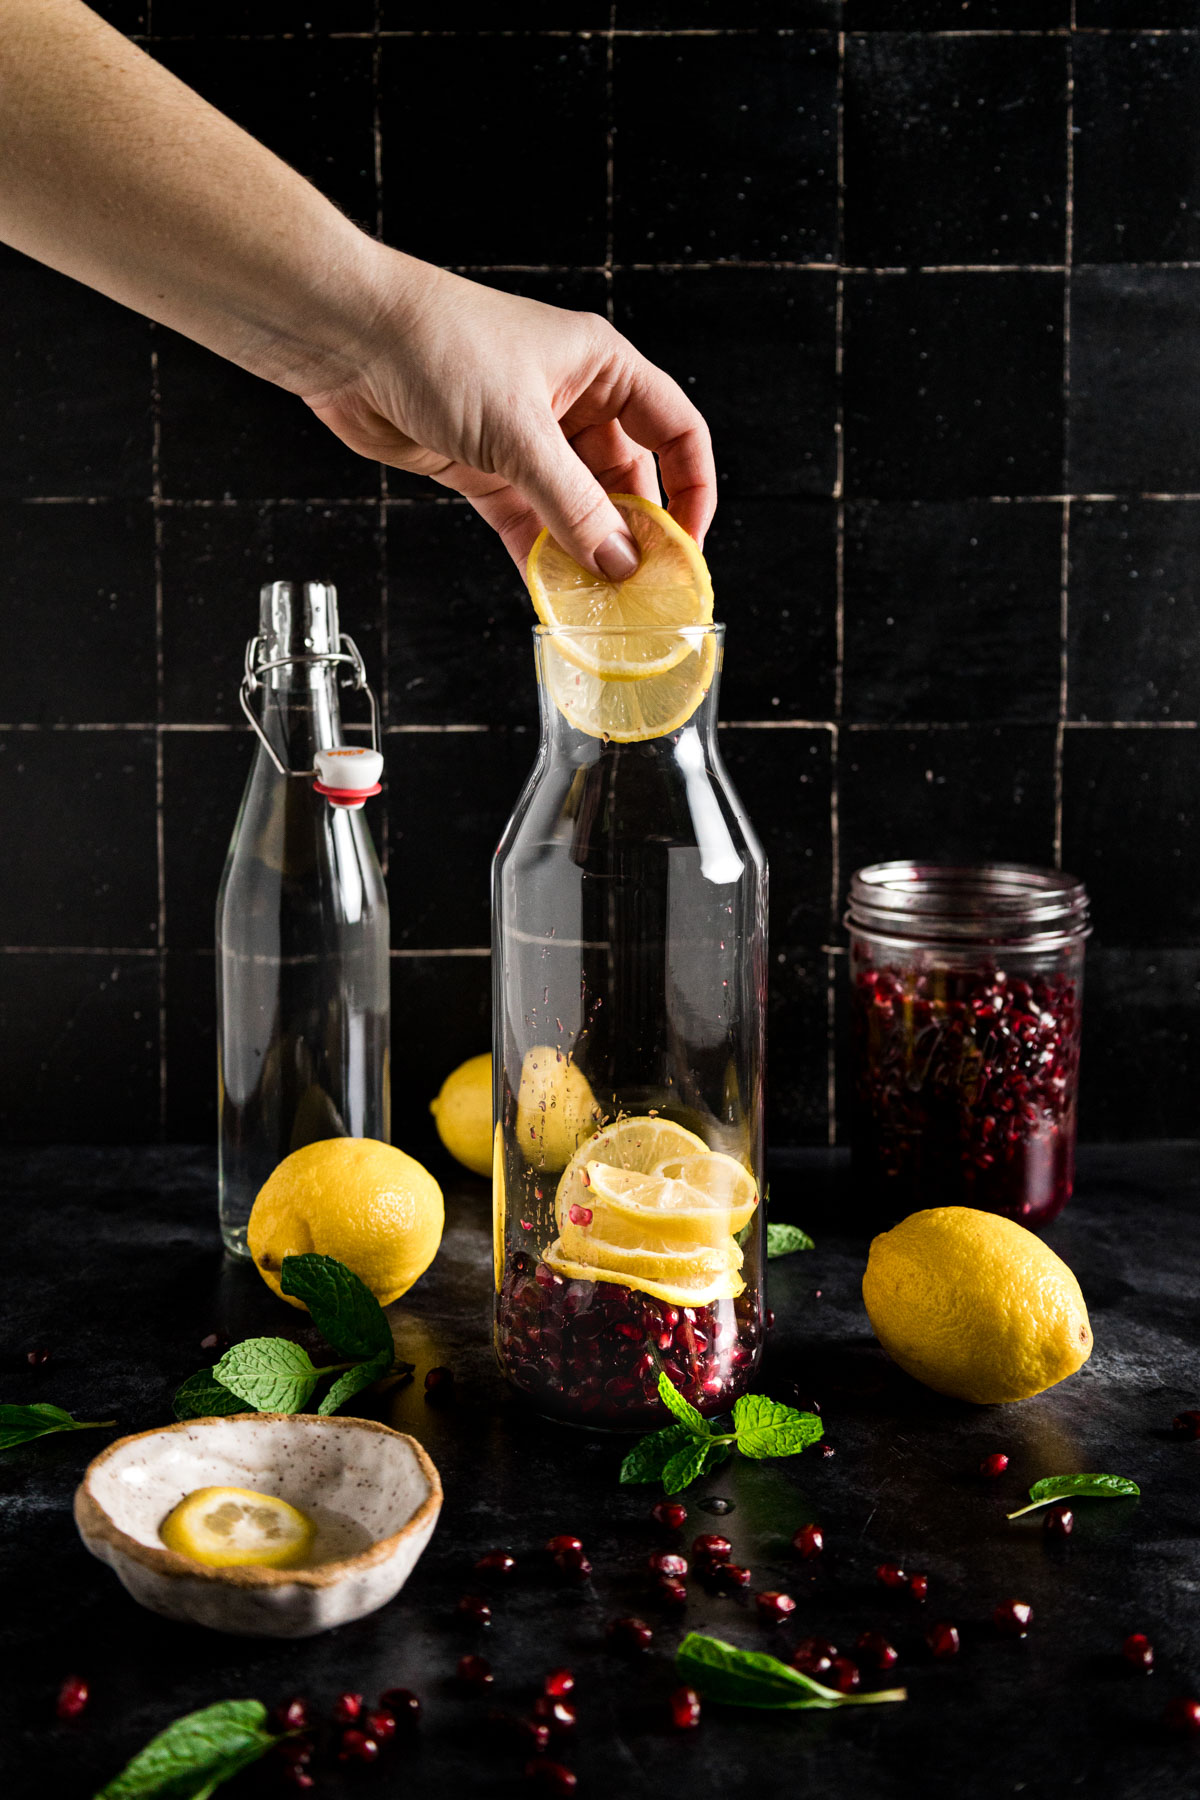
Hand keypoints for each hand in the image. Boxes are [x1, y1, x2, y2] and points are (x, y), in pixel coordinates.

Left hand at [302, 252, 716, 576]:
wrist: (346, 338)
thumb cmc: (436, 346)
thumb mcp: (520, 432)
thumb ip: (573, 505)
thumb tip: (619, 562)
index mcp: (600, 367)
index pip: (675, 431)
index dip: (690, 490)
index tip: (686, 547)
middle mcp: (570, 400)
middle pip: (626, 479)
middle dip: (633, 535)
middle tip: (640, 591)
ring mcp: (526, 437)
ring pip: (575, 507)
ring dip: (585, 553)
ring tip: (599, 602)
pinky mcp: (483, 466)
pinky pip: (527, 520)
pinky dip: (539, 555)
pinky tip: (551, 592)